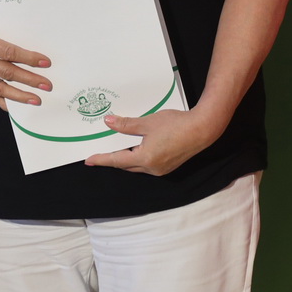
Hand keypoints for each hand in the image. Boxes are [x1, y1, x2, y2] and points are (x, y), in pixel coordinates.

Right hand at [0, 8, 51, 109]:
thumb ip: (6, 34)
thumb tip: (32, 46)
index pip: (9, 52)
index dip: (28, 58)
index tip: (46, 63)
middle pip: (6, 72)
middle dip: (29, 80)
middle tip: (47, 85)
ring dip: (19, 96)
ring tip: (36, 100)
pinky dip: (3, 101)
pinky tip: (16, 107)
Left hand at [84, 109, 226, 175]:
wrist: (202, 129)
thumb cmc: (176, 124)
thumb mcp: (148, 122)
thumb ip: (126, 124)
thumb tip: (108, 122)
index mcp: (145, 159)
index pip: (117, 161)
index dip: (102, 159)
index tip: (89, 161)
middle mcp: (152, 169)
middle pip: (127, 166)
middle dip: (114, 160)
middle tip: (101, 154)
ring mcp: (161, 170)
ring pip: (138, 167)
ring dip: (127, 159)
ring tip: (118, 149)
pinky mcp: (169, 166)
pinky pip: (148, 165)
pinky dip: (139, 159)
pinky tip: (137, 149)